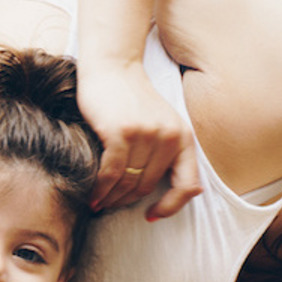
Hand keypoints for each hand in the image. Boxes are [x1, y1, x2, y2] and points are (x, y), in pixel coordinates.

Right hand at [76, 58, 200, 218]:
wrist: (112, 66)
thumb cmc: (131, 97)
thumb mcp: (160, 122)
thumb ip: (165, 150)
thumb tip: (158, 190)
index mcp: (183, 137)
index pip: (188, 185)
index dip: (172, 207)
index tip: (153, 215)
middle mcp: (169, 138)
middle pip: (148, 186)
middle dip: (127, 202)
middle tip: (110, 207)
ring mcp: (145, 136)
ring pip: (128, 183)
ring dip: (111, 199)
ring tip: (99, 205)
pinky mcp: (121, 134)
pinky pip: (112, 173)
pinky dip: (101, 189)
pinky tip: (92, 196)